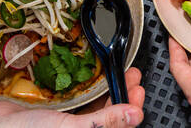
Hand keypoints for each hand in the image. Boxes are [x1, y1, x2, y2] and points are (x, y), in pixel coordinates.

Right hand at [0, 68, 145, 127]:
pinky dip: (85, 86)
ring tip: (116, 68)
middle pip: (109, 112)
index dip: (131, 106)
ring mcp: (65, 122)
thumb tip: (135, 116)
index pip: (119, 125)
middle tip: (132, 73)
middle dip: (122, 92)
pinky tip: (90, 72)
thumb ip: (104, 123)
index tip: (138, 89)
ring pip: (94, 104)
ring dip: (107, 86)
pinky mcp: (52, 111)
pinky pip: (74, 98)